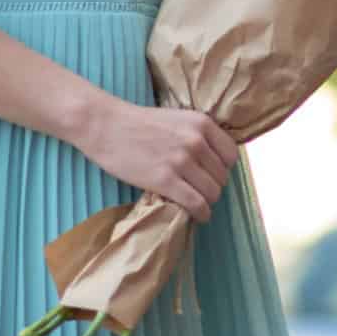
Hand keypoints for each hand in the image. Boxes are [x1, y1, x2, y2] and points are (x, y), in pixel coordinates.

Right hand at [80, 99, 239, 223]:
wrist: (105, 125)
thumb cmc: (137, 123)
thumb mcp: (177, 119)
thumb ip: (197, 135)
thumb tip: (214, 161)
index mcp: (202, 123)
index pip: (231, 155)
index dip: (223, 168)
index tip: (212, 175)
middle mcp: (196, 141)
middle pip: (222, 176)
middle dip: (213, 186)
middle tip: (200, 191)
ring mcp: (181, 161)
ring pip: (212, 192)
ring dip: (207, 202)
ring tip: (198, 204)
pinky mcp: (165, 180)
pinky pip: (196, 203)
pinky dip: (201, 214)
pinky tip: (199, 216)